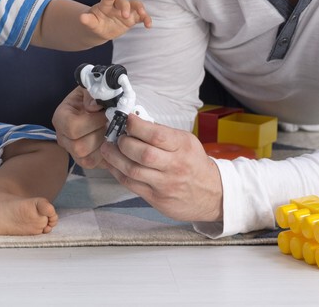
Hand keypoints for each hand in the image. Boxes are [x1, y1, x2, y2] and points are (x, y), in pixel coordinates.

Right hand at [52, 86, 108, 168]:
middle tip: (111, 124)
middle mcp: (63, 138)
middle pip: (79, 147)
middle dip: (100, 135)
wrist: (98, 105)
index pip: (72, 127)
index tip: (105, 112)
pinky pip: (96, 165)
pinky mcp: (85, 161)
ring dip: (105, 147)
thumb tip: (93, 107)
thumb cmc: (93, 96)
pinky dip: (108, 155)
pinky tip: (114, 143)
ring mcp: (73, 152)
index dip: (93, 122)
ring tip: (113, 133)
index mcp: (61, 118)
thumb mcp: (92, 88)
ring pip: (88, 159)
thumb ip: (92, 95)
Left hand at [79, 0, 151, 40]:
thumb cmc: (94, 23)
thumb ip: (87, 20)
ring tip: (143, 15)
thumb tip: (81, 18)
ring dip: (140, 9)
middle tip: (124, 15)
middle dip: (125, 7)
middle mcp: (117, 5)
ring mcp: (126, 10)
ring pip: (136, 5)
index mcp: (105, 4)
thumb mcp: (90, 23)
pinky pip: (142, 17)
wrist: (101, 28)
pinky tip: (149, 26)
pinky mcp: (133, 18)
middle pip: (124, 1)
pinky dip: (146, 19)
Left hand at [99, 114, 223, 222]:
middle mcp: (175, 166)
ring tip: (107, 148)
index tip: (127, 119)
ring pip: (133, 170)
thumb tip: (137, 121)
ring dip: (114, 157)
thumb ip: (163, 133)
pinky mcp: (156, 198)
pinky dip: (117, 172)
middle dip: (123, 142)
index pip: (157, 135)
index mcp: (183, 147)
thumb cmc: (194, 163)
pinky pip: (131, 184)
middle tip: (116, 136)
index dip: (137, 126)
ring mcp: (165, 184)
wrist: (211, 194)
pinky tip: (112, 163)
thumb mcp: (186, 142)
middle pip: (143, 154)